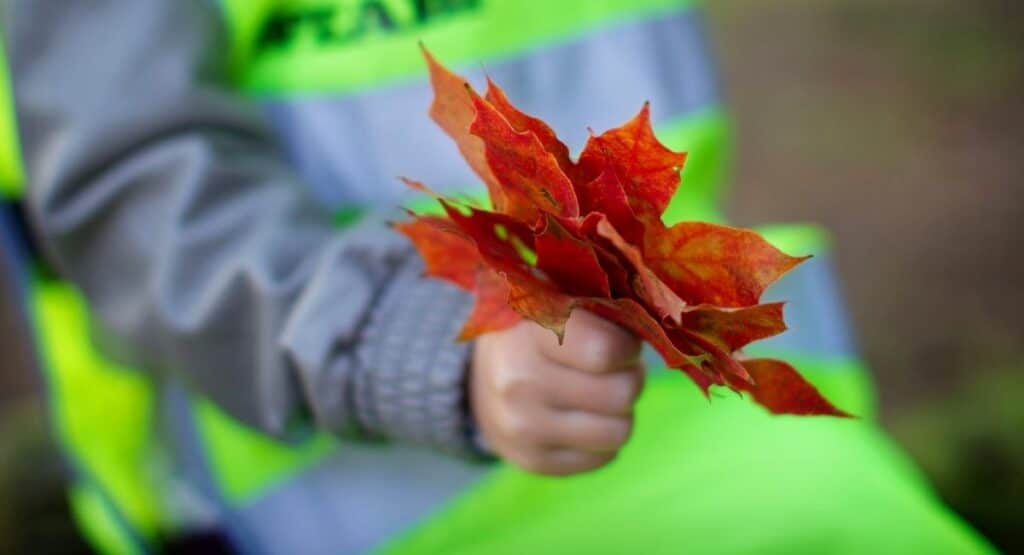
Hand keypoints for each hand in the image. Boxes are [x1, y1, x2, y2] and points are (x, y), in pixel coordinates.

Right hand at [470, 310, 643, 475]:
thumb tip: (655, 327)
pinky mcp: (531, 460)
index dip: (626, 347)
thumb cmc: (539, 324)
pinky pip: (601, 459)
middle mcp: (518, 380)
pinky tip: (580, 417)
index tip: (617, 341)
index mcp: (529, 328)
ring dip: (617, 412)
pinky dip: (600, 439)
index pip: (607, 351)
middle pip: (621, 394)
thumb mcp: (560, 294)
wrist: (484, 372)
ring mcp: (521, 425)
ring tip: (597, 393)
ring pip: (618, 432)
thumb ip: (601, 304)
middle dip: (627, 379)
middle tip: (611, 370)